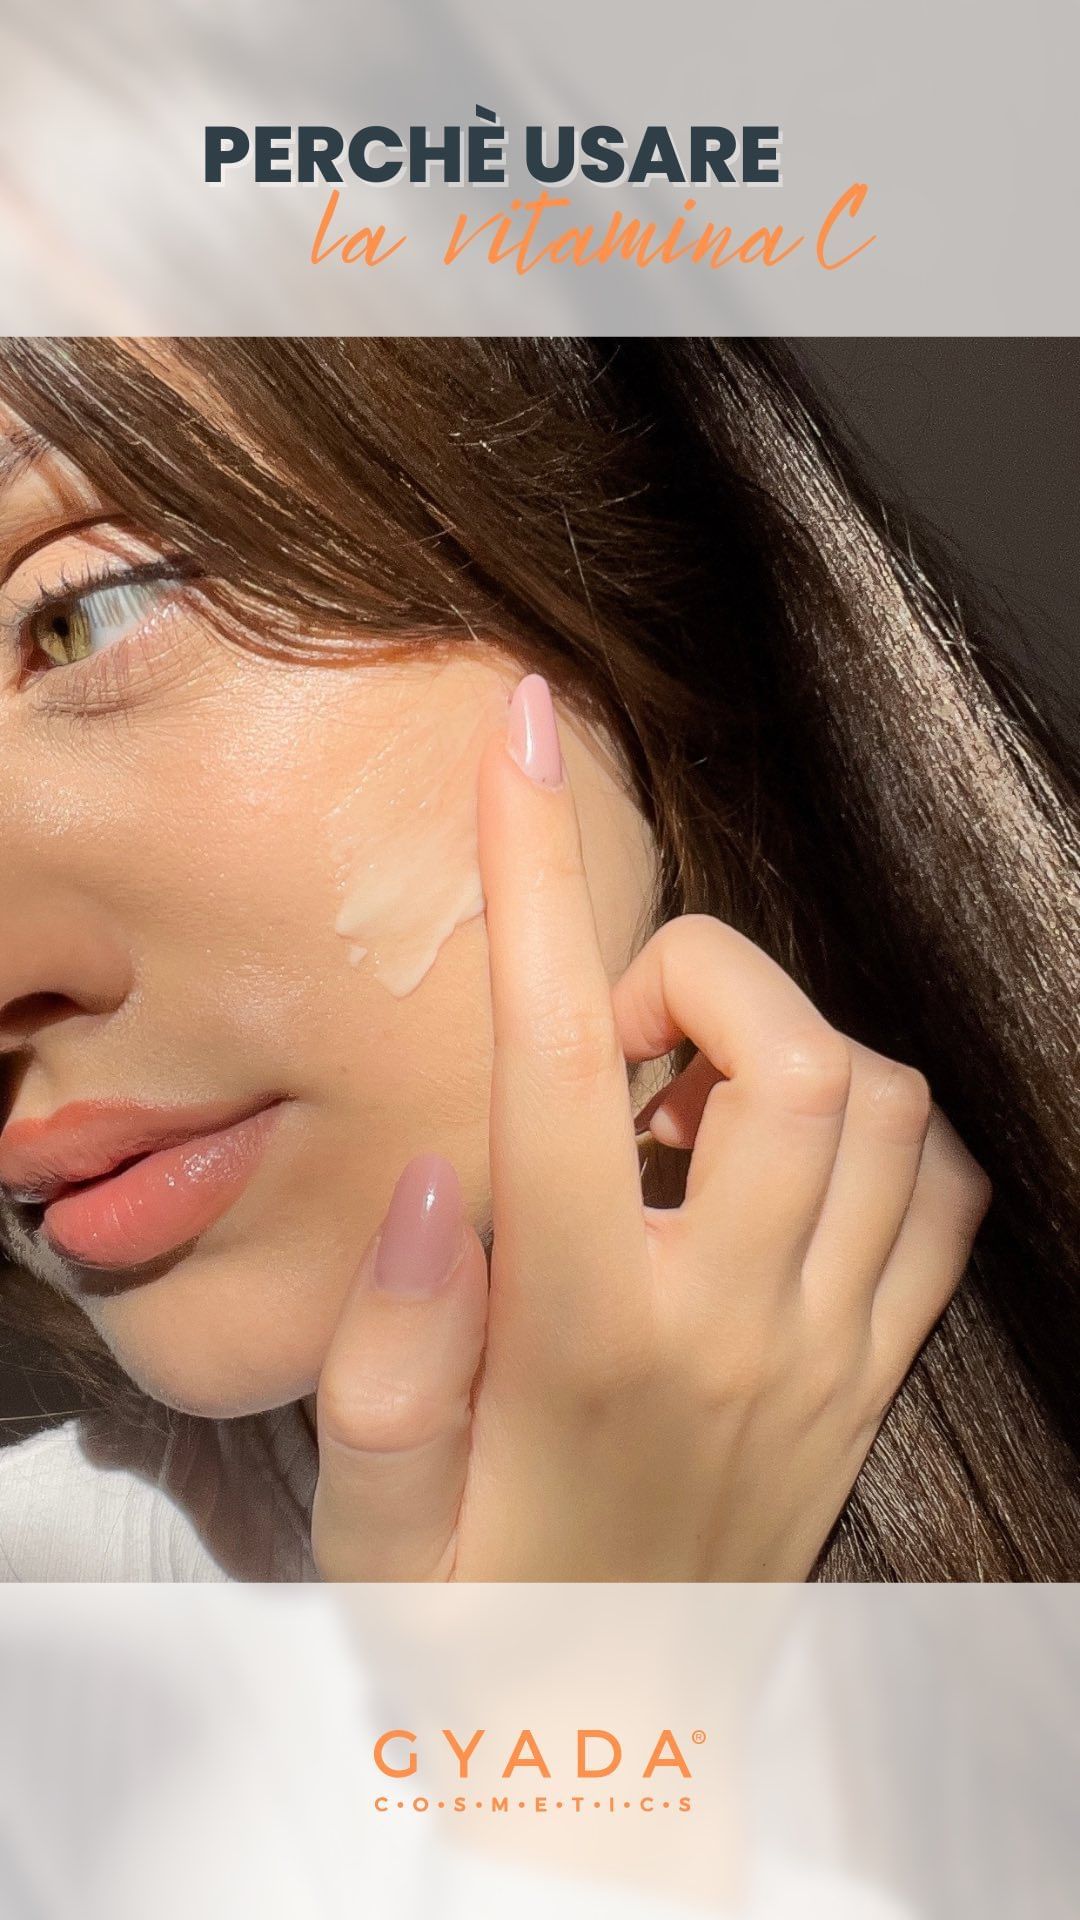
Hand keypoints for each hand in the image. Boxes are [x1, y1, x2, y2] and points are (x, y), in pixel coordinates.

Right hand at [311, 675, 990, 1579]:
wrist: (613, 1748)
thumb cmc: (475, 1630)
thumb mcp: (374, 1532)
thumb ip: (391, 1362)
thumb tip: (449, 1176)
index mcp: (589, 1339)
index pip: (558, 1059)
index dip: (533, 878)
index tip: (527, 737)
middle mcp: (736, 1327)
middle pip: (788, 1051)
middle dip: (693, 980)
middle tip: (605, 1055)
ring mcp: (831, 1354)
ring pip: (888, 1105)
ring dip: (785, 1047)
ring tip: (684, 1115)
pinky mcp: (877, 1379)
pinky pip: (946, 1197)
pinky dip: (881, 1132)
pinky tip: (783, 1167)